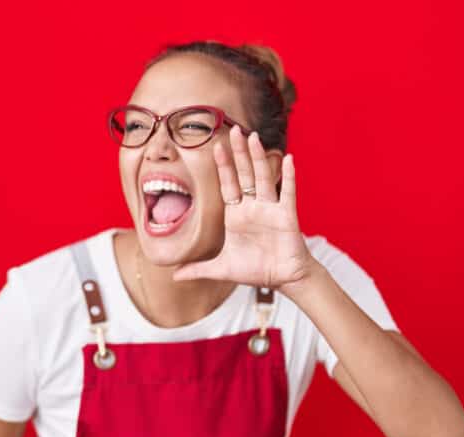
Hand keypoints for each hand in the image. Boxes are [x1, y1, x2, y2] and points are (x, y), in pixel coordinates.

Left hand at [173, 125, 317, 289]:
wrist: (284, 280)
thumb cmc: (256, 270)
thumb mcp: (221, 269)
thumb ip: (198, 269)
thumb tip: (174, 275)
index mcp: (236, 215)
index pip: (227, 184)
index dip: (222, 166)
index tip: (215, 146)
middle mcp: (253, 207)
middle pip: (244, 174)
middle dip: (238, 153)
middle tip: (233, 130)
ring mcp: (270, 209)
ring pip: (263, 178)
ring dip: (258, 158)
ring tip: (253, 137)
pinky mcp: (286, 216)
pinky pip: (288, 193)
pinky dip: (288, 176)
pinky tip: (288, 158)